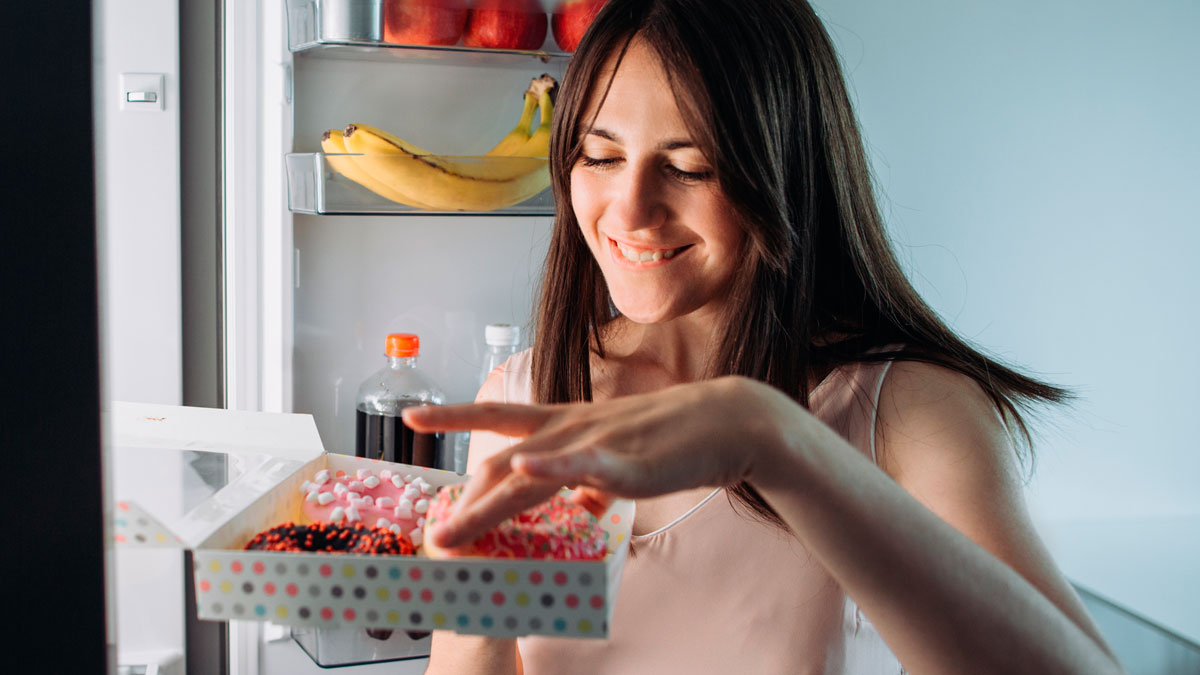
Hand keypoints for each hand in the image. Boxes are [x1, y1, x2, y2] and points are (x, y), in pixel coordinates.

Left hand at [401, 376, 801, 548]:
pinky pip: (582, 466)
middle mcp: (569, 428)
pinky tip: (525, 468)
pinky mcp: (626, 462)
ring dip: (486, 505)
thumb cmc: (672, 441)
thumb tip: (579, 507)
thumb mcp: (618, 461)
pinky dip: (552, 467)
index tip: (412, 416)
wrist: (725, 422)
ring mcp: (595, 443)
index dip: (454, 416)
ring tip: (453, 533)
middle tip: (436, 536)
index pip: (498, 418)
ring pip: (529, 472)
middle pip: (501, 459)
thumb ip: (590, 482)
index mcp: (565, 424)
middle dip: (464, 499)